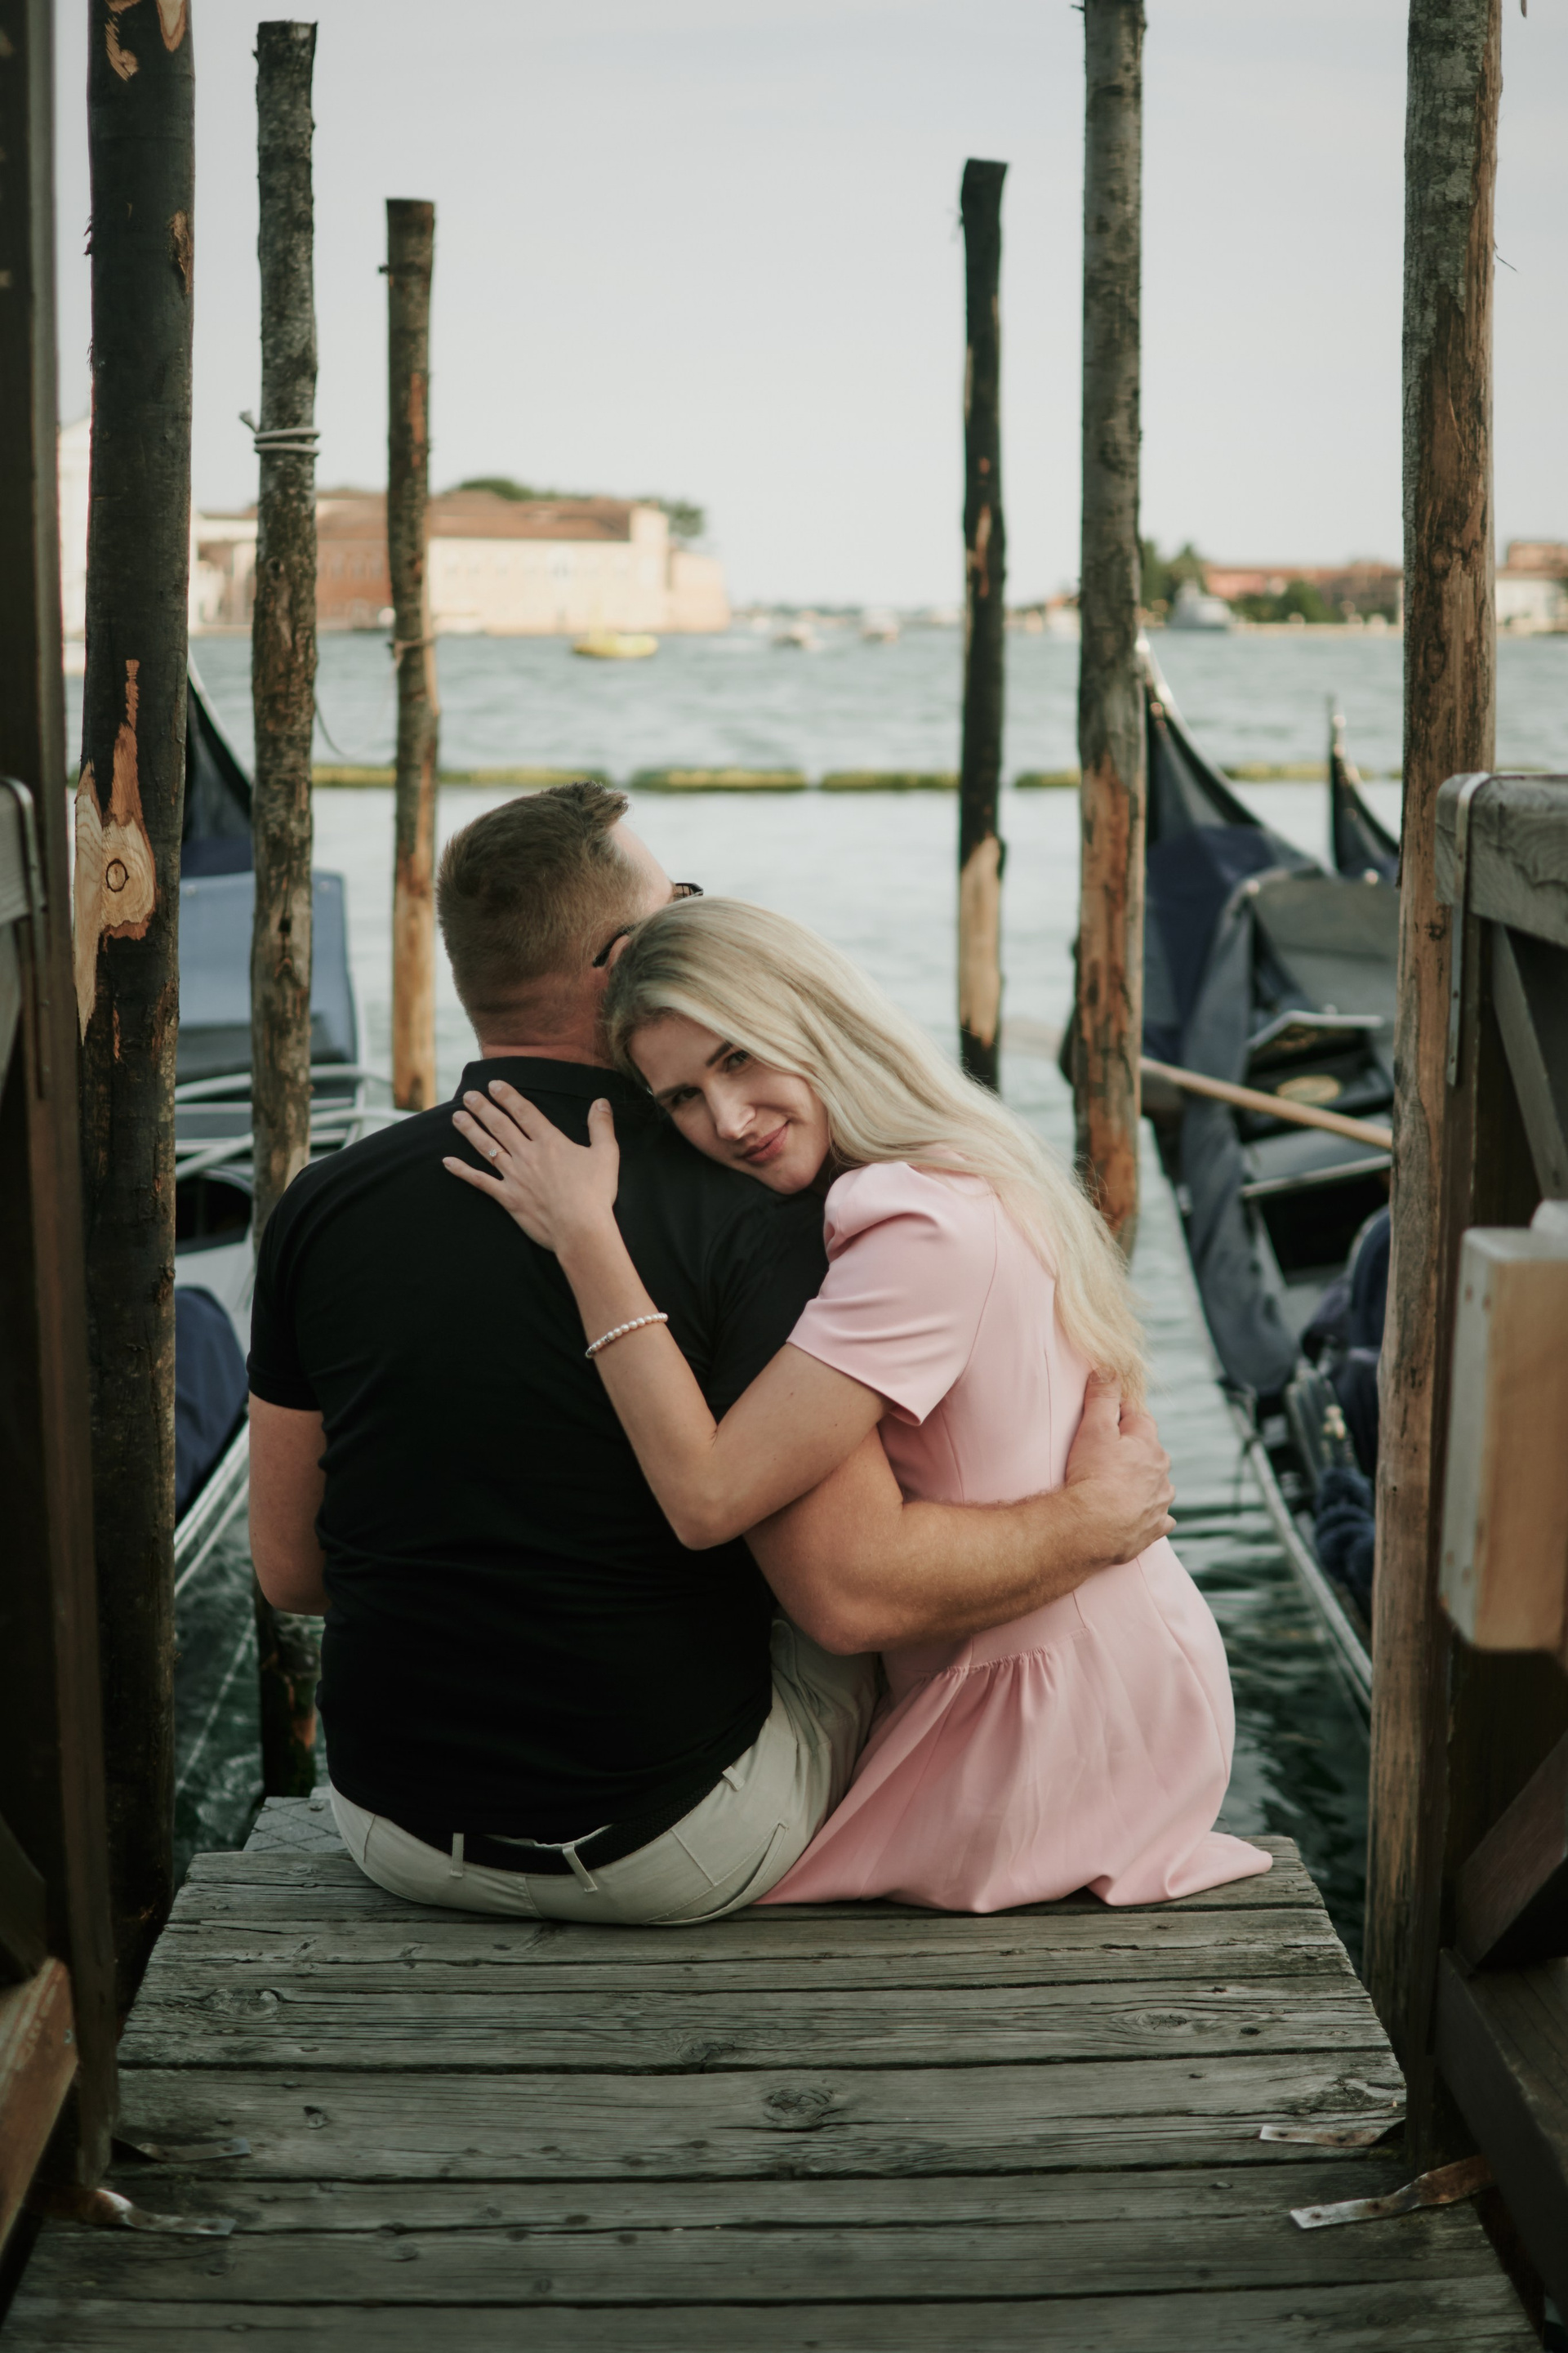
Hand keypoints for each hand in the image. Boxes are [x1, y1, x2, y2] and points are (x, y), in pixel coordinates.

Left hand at [444, 1083, 619, 1254]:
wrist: (581, 1230)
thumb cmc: (596, 1194)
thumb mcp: (606, 1154)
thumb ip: (601, 1126)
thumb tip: (601, 1102)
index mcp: (549, 1142)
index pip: (524, 1112)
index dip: (508, 1096)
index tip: (494, 1084)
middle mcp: (527, 1155)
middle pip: (500, 1125)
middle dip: (483, 1108)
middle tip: (469, 1096)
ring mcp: (514, 1176)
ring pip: (487, 1147)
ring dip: (470, 1131)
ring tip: (456, 1117)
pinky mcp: (508, 1198)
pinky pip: (480, 1181)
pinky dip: (462, 1171)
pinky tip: (447, 1162)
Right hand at [1060, 1371, 1174, 1566]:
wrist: (1091, 1529)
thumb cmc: (1091, 1476)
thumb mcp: (1094, 1427)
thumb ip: (1103, 1396)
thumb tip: (1109, 1369)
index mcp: (1150, 1445)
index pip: (1138, 1417)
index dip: (1118, 1414)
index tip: (1101, 1417)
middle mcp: (1162, 1473)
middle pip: (1149, 1451)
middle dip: (1131, 1449)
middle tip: (1103, 1453)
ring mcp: (1160, 1502)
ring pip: (1157, 1484)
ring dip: (1143, 1481)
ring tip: (1117, 1485)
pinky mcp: (1153, 1529)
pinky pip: (1159, 1518)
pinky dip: (1149, 1513)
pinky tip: (1137, 1514)